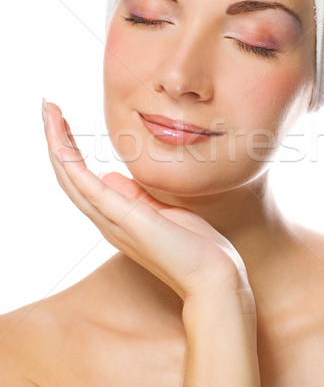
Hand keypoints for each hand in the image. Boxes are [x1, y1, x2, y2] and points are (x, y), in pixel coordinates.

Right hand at [42, 100, 250, 301]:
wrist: (212, 278)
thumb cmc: (195, 248)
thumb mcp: (162, 213)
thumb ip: (136, 197)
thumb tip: (111, 176)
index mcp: (116, 217)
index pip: (82, 180)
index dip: (70, 151)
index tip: (64, 122)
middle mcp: (107, 221)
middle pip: (69, 177)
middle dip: (57, 141)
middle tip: (47, 109)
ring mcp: (112, 221)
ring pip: (71, 178)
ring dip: (56, 143)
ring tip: (47, 112)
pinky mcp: (124, 219)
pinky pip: (88, 187)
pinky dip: (70, 162)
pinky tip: (60, 140)